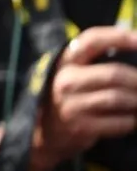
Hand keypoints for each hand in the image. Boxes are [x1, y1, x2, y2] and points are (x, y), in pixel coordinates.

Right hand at [31, 26, 136, 170]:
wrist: (43, 133)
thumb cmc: (66, 98)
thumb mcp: (70, 74)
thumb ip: (93, 63)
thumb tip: (132, 49)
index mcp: (64, 61)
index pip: (92, 40)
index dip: (118, 37)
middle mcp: (66, 80)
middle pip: (113, 74)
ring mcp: (73, 104)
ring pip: (119, 98)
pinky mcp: (82, 127)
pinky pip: (119, 122)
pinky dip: (131, 120)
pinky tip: (131, 119)